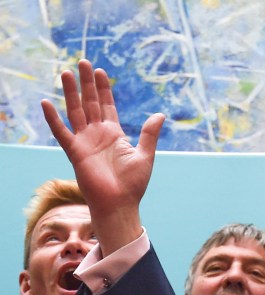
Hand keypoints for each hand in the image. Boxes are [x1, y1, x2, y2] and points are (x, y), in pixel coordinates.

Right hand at [41, 60, 164, 253]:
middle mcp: (97, 135)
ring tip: (66, 73)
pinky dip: (53, 119)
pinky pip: (61, 132)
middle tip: (84, 62)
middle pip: (90, 103)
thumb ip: (149, 134)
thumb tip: (160, 115)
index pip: (107, 106)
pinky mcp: (75, 152)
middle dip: (87, 84)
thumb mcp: (145, 155)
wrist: (120, 204)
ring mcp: (85, 142)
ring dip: (70, 93)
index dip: (104, 89)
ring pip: (75, 111)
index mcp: (114, 134)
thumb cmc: (133, 185)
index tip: (101, 72)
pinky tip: (47, 103)